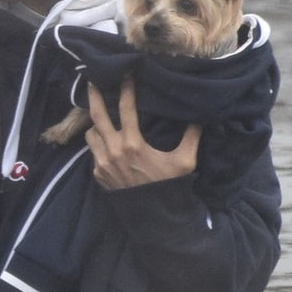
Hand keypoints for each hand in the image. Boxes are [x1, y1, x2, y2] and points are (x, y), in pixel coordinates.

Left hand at [85, 78, 201, 189]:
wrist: (153, 216)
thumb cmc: (169, 186)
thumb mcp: (184, 161)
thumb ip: (191, 137)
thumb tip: (200, 116)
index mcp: (133, 144)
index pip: (126, 109)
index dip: (126, 90)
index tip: (126, 75)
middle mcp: (113, 151)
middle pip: (97, 116)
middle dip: (94, 97)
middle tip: (92, 82)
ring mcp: (102, 163)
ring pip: (91, 134)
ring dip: (96, 125)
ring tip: (101, 117)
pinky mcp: (98, 174)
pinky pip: (93, 152)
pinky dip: (98, 145)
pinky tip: (105, 142)